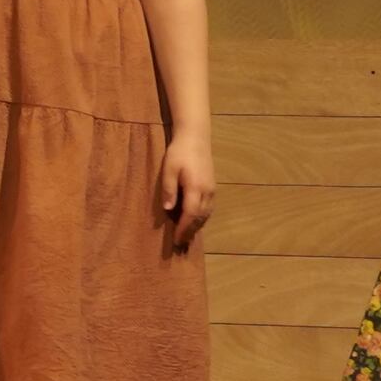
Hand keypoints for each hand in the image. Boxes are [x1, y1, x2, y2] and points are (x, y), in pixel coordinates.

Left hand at [158, 126, 217, 250]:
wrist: (195, 137)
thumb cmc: (179, 152)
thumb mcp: (168, 169)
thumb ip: (168, 189)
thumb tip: (167, 209)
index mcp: (195, 187)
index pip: (190, 214)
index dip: (184, 228)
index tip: (176, 239)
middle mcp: (207, 191)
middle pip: (200, 217)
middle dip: (190, 231)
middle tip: (180, 243)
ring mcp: (212, 189)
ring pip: (206, 213)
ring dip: (197, 226)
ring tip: (187, 236)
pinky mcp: (212, 186)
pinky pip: (209, 207)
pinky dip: (202, 217)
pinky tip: (195, 221)